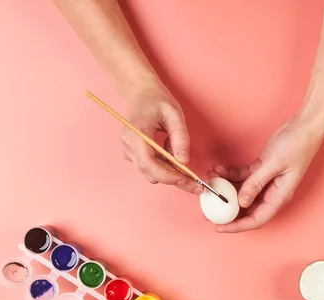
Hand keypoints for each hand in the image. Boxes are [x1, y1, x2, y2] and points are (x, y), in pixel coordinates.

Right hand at [122, 79, 201, 194]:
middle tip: (196, 184)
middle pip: (150, 173)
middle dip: (174, 179)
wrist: (140, 91)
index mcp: (138, 132)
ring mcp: (128, 150)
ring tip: (181, 157)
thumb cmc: (156, 99)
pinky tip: (171, 153)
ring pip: (150, 173)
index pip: (148, 163)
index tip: (188, 181)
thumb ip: (180, 137)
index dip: (168, 176)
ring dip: (169, 172)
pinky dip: (163, 166)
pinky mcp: (132, 153)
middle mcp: (129, 144)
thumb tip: (184, 161)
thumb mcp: (175, 113)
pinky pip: (149, 167)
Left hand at [210, 114, 323, 232]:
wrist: (305, 125)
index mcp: (279, 196)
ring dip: (226, 188)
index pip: (256, 219)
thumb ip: (256, 183)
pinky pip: (243, 177)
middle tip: (208, 208)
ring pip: (242, 192)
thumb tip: (241, 202)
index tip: (220, 227)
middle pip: (247, 209)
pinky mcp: (262, 170)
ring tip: (211, 181)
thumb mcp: (274, 164)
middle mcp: (272, 192)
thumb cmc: (297, 145)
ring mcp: (267, 181)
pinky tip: (219, 169)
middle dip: (227, 209)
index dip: (237, 226)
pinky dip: (230, 174)